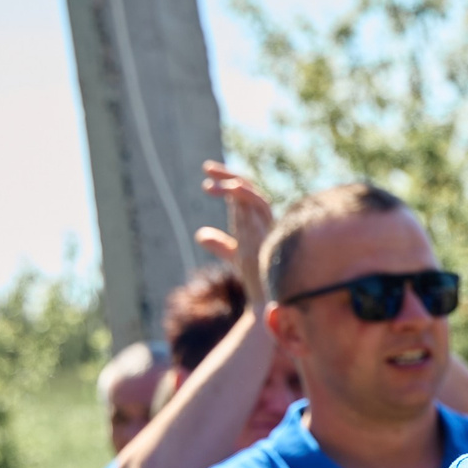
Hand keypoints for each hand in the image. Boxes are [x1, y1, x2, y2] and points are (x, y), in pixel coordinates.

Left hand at [194, 161, 276, 309]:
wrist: (267, 300)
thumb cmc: (257, 279)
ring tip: (209, 183)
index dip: (227, 183)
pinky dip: (244, 193)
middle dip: (228, 175)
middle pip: (249, 188)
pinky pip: (259, 206)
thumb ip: (220, 245)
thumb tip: (200, 234)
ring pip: (253, 194)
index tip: (206, 180)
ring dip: (232, 184)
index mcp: (258, 223)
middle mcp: (263, 221)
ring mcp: (266, 226)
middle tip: (206, 168)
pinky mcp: (267, 233)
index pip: (245, 194)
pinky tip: (228, 188)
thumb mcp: (235, 257)